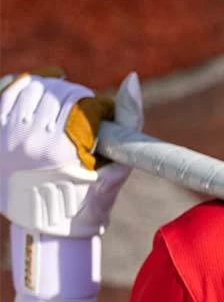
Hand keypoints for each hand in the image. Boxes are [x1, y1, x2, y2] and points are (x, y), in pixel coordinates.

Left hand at [1, 72, 140, 235]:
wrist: (47, 225)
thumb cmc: (89, 198)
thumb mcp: (118, 165)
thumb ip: (130, 120)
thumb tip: (132, 77)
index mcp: (64, 149)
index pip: (80, 101)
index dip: (94, 103)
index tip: (98, 114)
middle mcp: (32, 141)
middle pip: (56, 92)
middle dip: (73, 95)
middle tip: (80, 109)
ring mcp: (8, 137)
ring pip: (31, 88)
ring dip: (50, 89)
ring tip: (58, 105)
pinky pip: (6, 93)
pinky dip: (22, 87)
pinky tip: (34, 94)